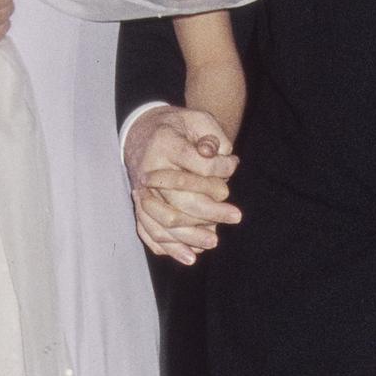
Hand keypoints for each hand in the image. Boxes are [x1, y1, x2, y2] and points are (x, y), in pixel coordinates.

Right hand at [124, 105, 240, 266]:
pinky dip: (169, 247)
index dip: (220, 170)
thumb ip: (210, 134)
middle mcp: (148, 171)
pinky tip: (190, 256)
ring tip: (214, 241)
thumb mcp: (196, 119)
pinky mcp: (140, 205)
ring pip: (164, 221)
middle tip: (236, 216)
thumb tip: (213, 154)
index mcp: (163, 145)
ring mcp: (141, 191)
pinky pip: (149, 231)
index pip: (196, 166)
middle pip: (180, 200)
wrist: (144, 132)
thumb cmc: (177, 127)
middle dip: (211, 211)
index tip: (233, 165)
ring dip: (190, 235)